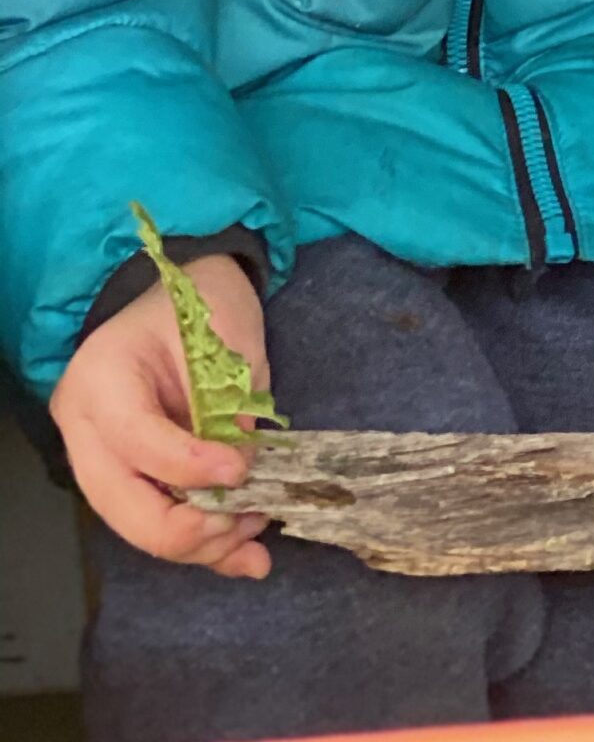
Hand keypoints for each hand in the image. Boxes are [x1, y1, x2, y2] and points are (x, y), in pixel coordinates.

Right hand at [51, 256, 272, 575]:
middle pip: (123, 504)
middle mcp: (84, 426)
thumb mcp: (225, 335)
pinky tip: (241, 553)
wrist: (179, 292)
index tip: (243, 469)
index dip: (189, 465)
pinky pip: (155, 519)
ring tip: (255, 543)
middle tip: (248, 521)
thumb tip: (247, 471)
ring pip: (137, 525)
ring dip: (200, 543)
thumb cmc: (201, 303)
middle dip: (189, 527)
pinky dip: (199, 540)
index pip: (137, 438)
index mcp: (102, 377)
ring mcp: (98, 457)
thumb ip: (231, 401)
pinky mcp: (124, 476)